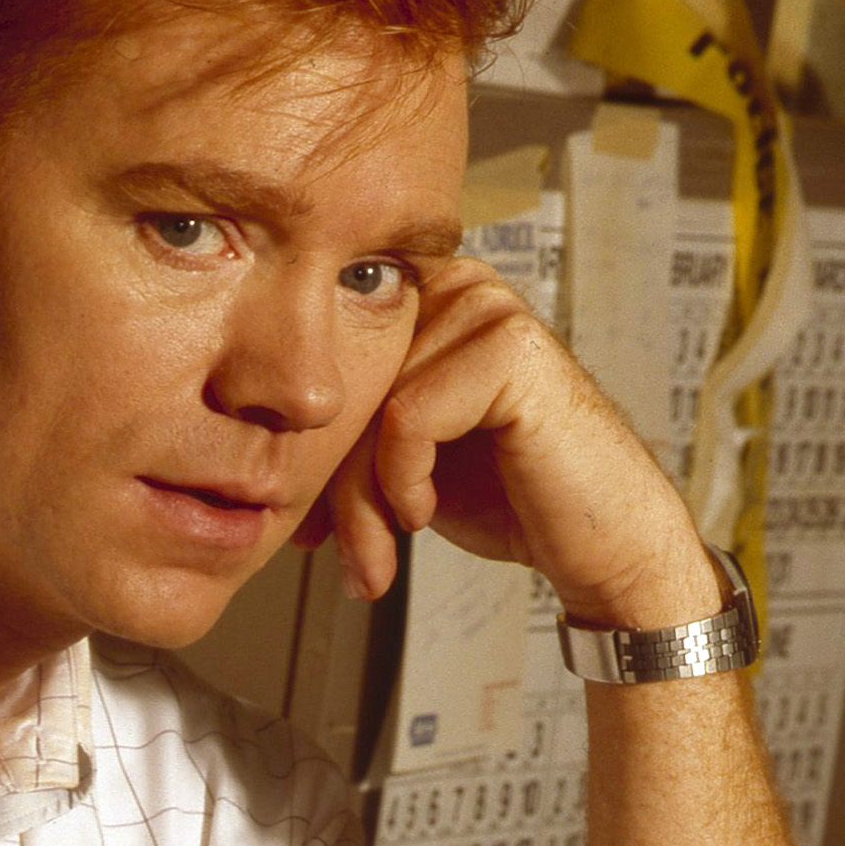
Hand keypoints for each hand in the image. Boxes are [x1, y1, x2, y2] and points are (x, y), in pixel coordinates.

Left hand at [301, 256, 724, 629]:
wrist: (597, 543)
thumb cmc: (507, 498)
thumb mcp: (403, 459)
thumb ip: (345, 431)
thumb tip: (247, 452)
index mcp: (429, 297)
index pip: (327, 361)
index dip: (312, 448)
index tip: (309, 528)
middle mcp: (457, 285)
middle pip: (345, 387)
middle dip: (335, 489)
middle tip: (348, 559)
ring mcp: (487, 309)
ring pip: (368, 411)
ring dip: (363, 503)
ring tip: (380, 557)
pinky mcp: (509, 349)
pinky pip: (406, 419)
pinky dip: (404, 481)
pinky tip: (427, 514)